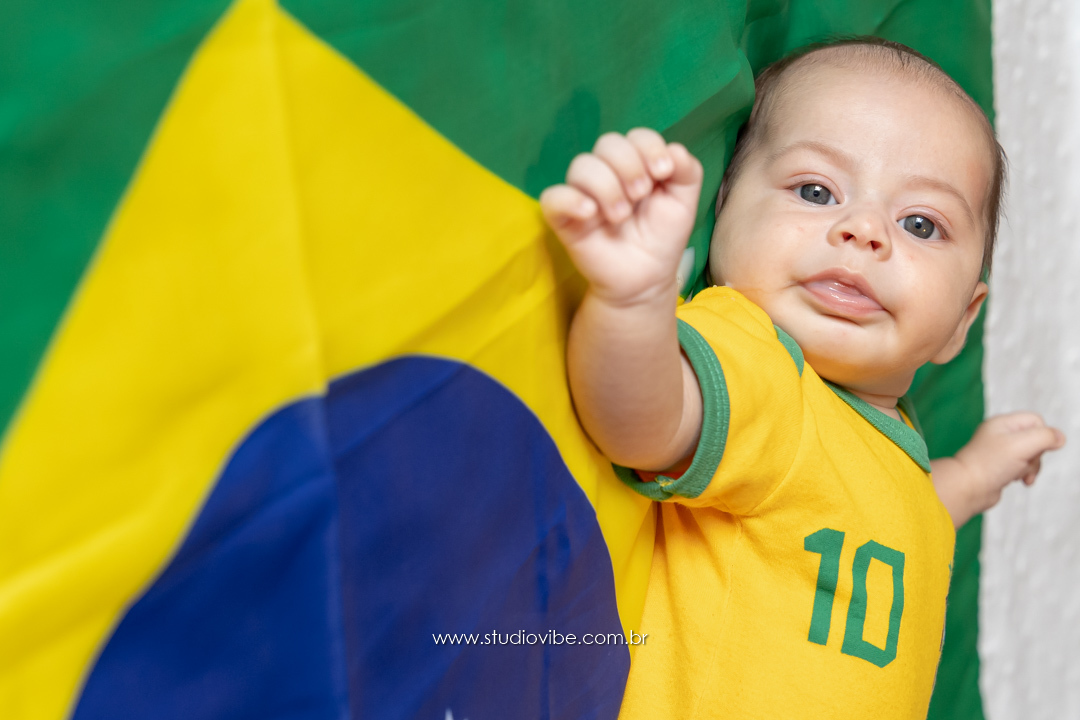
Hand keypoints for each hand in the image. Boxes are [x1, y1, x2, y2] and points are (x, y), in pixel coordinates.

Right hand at [539, 129, 702, 304]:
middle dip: (629, 166)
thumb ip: (687, 170)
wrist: (647, 277)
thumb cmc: (661, 237)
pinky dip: (570, 200)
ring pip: (581, 166)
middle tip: (640, 196)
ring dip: (607, 187)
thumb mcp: (684, 202)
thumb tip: (673, 150)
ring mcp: (583, 194)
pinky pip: (553, 197)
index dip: (649, 147)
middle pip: (608, 143)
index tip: (663, 172)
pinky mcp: (564, 218)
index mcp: (635, 163)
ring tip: (621, 216)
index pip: (635, 136)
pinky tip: (591, 213)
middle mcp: (607, 173)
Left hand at [947, 412, 1065, 519]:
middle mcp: (1000, 435)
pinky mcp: (1001, 467)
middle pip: (1036, 439)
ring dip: (1030, 467)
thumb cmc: (990, 465)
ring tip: (1018, 475)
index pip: (1036, 420)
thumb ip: (1045, 437)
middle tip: (1023, 463)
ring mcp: (1001, 452)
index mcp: (1002, 423)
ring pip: (1031, 455)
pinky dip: (1024, 474)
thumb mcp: (1022, 445)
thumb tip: (1060, 438)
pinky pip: (1023, 467)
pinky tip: (1018, 481)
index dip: (1042, 435)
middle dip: (1036, 455)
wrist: (967, 488)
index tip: (1032, 448)